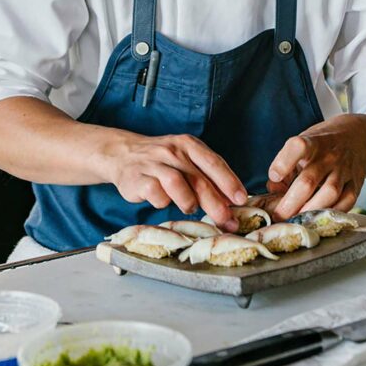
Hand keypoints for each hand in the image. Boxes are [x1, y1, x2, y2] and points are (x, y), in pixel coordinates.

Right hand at [101, 129, 246, 229]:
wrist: (124, 154)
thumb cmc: (163, 161)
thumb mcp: (186, 160)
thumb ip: (207, 177)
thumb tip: (232, 200)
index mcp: (189, 144)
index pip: (213, 162)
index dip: (229, 182)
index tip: (241, 199)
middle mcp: (172, 151)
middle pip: (198, 179)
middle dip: (215, 203)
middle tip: (227, 220)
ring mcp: (154, 164)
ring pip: (177, 184)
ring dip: (188, 202)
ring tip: (190, 208)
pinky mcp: (138, 178)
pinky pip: (155, 195)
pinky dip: (163, 203)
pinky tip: (163, 201)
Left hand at [267, 115, 365, 219]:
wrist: (357, 137)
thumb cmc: (321, 145)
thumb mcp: (302, 146)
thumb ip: (286, 166)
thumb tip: (273, 189)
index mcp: (312, 142)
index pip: (298, 147)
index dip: (283, 163)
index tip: (274, 177)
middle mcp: (329, 155)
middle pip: (309, 181)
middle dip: (291, 203)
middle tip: (279, 216)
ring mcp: (345, 170)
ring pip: (329, 193)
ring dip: (310, 211)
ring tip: (296, 221)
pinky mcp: (356, 184)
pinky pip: (346, 203)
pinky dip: (330, 213)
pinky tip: (318, 219)